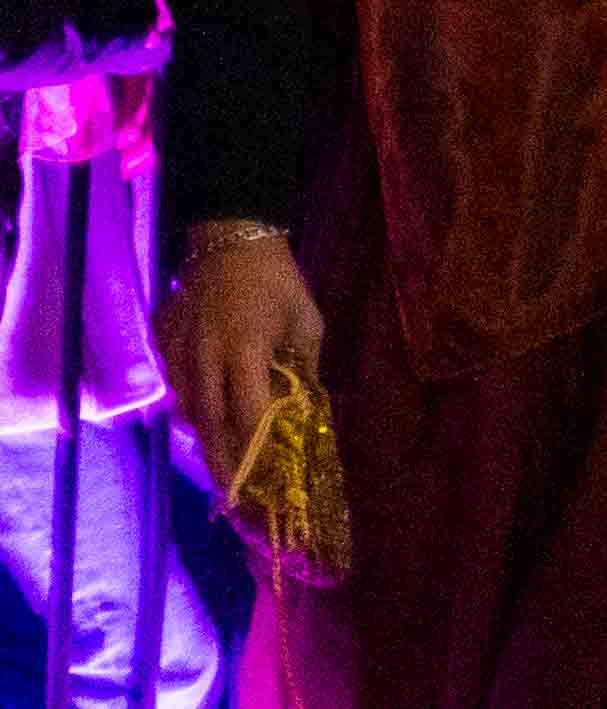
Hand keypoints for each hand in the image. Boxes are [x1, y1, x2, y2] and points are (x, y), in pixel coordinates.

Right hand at [159, 226, 319, 479]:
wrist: (229, 241)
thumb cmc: (277, 281)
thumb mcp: (305, 320)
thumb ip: (303, 366)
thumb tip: (305, 410)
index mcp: (245, 346)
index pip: (248, 409)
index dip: (256, 448)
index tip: (265, 480)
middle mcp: (205, 355)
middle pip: (210, 422)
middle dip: (222, 464)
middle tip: (234, 501)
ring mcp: (179, 352)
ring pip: (188, 411)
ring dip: (205, 444)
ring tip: (225, 476)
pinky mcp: (164, 348)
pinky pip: (175, 391)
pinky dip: (191, 415)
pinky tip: (205, 433)